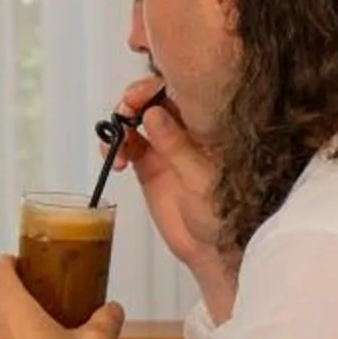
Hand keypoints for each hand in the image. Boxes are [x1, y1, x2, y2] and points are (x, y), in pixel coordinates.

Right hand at [108, 80, 234, 314]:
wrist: (211, 250)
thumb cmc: (223, 217)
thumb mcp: (203, 180)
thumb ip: (178, 147)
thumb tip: (155, 114)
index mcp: (208, 128)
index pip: (182, 92)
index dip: (157, 87)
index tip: (140, 97)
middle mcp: (186, 132)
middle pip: (154, 100)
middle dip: (134, 101)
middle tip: (123, 114)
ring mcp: (165, 148)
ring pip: (136, 121)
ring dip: (120, 126)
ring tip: (116, 145)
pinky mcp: (149, 165)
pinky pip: (126, 146)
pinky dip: (114, 146)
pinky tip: (114, 159)